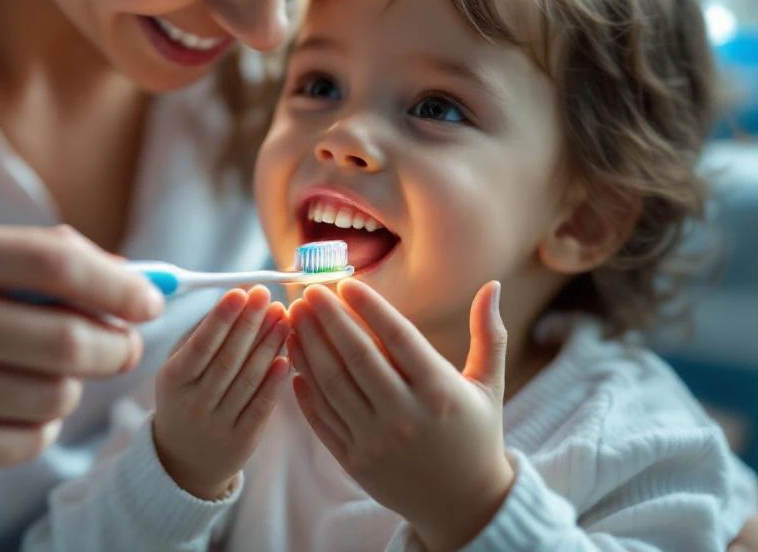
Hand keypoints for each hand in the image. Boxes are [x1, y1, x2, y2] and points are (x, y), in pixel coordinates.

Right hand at [0, 219, 162, 513]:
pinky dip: (39, 426)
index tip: (150, 300)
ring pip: (54, 394)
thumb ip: (31, 262)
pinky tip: (12, 410)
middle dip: (114, 346)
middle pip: (65, 337)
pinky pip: (28, 440)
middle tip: (121, 348)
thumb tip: (132, 282)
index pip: (51, 260)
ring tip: (49, 377)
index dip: (116, 282)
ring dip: (72, 388)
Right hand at [153, 286, 288, 499]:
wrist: (183, 459)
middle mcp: (194, 404)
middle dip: (251, 324)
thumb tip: (233, 298)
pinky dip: (274, 381)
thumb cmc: (184, 397)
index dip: (223, 318)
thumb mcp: (178, 369)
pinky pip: (261, 406)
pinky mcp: (241, 441)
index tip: (242, 292)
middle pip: (229, 359)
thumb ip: (201, 335)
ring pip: (248, 379)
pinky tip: (287, 357)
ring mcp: (218, 425)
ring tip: (284, 318)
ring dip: (269, 345)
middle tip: (269, 297)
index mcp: (173, 381)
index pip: (202, 345)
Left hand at [288, 279, 513, 550]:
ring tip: (295, 315)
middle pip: (357, 356)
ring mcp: (376, 440)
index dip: (370, 306)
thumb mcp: (488, 385)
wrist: (464, 505)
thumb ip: (489, 335)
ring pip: (332, 383)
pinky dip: (305, 386)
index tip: (346, 282)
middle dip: (329, 318)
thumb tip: (493, 284)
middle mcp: (405, 416)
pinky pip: (321, 417)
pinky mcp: (353, 460)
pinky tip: (295, 356)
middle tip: (309, 290)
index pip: (399, 337)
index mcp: (440, 392)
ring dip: (309, 345)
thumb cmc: (477, 435)